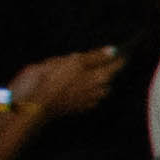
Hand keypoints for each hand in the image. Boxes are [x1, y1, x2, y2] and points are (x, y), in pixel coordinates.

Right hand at [8, 47, 122, 118]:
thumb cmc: (52, 79)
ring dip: (98, 80)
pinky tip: (79, 85)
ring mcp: (89, 101)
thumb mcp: (72, 61)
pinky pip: (89, 97)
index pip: (117, 65)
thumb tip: (111, 50)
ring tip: (90, 72)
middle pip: (109, 77)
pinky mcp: (78, 108)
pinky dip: (88, 90)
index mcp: (100, 77)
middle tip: (105, 60)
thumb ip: (94, 56)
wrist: (35, 104)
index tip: (124, 51)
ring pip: (100, 89)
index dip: (120, 57)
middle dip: (107, 69)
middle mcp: (99, 91)